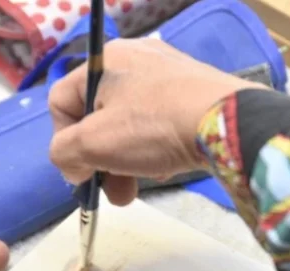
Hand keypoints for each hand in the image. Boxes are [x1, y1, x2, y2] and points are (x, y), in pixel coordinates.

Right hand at [48, 38, 263, 205]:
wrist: (227, 123)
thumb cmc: (153, 127)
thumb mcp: (93, 143)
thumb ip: (64, 153)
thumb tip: (72, 164)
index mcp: (103, 61)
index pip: (62, 102)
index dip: (63, 142)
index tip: (82, 172)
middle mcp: (134, 59)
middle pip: (98, 117)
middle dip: (100, 162)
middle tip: (112, 193)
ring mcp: (167, 73)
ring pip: (129, 123)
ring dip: (126, 161)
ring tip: (138, 188)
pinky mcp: (193, 89)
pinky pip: (159, 121)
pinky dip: (155, 147)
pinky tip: (166, 166)